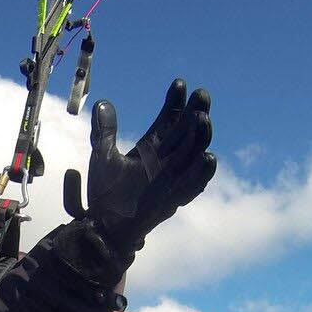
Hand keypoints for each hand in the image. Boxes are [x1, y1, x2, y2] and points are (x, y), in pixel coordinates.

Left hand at [63, 79, 215, 256]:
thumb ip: (105, 131)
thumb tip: (103, 103)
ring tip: (201, 118)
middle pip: (187, 132)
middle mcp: (167, 160)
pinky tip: (208, 156)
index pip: (169, 120)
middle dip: (195, 112)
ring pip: (195, 153)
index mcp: (152, 148)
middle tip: (200, 94)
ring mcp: (173, 179)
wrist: (105, 227)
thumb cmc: (106, 195)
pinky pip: (194, 186)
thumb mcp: (103, 158)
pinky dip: (202, 173)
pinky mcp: (174, 199)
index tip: (178, 83)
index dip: (175, 102)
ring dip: (201, 136)